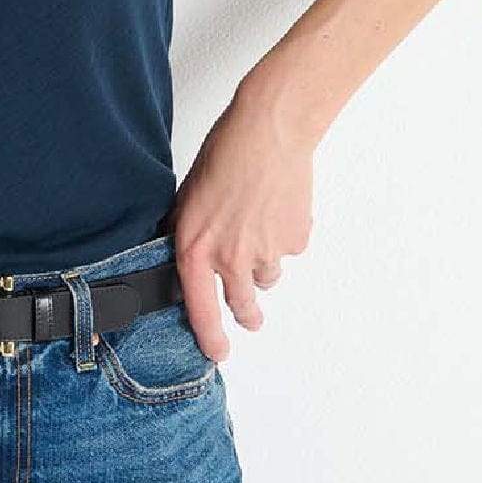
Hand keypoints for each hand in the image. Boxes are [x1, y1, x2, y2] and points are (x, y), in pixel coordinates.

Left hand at [164, 80, 314, 361]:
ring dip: (263, 266)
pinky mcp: (295, 240)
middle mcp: (231, 257)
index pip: (199, 309)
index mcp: (196, 248)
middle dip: (247, 314)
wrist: (270, 131)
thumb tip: (186, 256)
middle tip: (249, 314)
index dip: (209, 337)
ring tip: (258, 228)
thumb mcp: (189, 196)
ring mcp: (267, 251)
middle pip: (243, 305)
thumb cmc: (227, 153)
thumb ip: (188, 232)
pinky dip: (284, 239)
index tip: (216, 352)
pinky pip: (289, 252)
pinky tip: (277, 211)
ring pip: (267, 278)